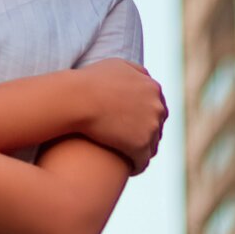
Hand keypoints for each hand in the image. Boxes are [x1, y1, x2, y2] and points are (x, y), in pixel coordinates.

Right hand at [77, 58, 168, 176]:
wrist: (77, 99)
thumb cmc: (91, 80)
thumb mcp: (117, 65)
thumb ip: (137, 71)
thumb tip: (147, 78)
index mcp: (153, 88)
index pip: (156, 107)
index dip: (143, 117)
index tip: (131, 124)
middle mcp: (157, 108)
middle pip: (156, 127)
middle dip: (144, 134)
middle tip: (127, 141)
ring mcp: (150, 128)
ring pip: (151, 146)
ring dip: (140, 151)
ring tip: (125, 157)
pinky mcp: (140, 147)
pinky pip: (142, 162)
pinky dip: (135, 166)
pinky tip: (124, 168)